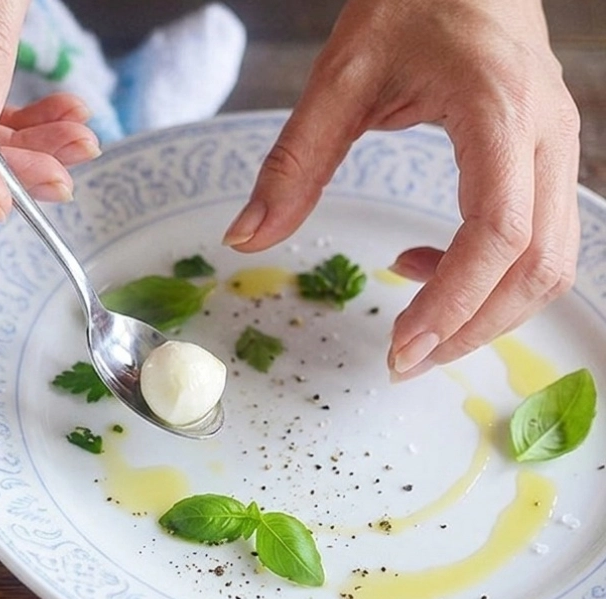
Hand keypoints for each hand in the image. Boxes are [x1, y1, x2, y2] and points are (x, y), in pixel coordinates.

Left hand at [222, 0, 580, 379]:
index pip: (498, 235)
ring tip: (418, 329)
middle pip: (540, 265)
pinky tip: (424, 265)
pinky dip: (492, 275)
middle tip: (405, 360)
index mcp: (498, 113)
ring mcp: (556, 144)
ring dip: (489, 310)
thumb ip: (293, 162)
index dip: (454, 302)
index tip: (401, 347)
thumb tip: (245, 237)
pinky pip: (541, 236)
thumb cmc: (409, 0)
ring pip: (553, 259)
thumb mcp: (338, 77)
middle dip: (476, 327)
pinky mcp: (545, 153)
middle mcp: (545, 135)